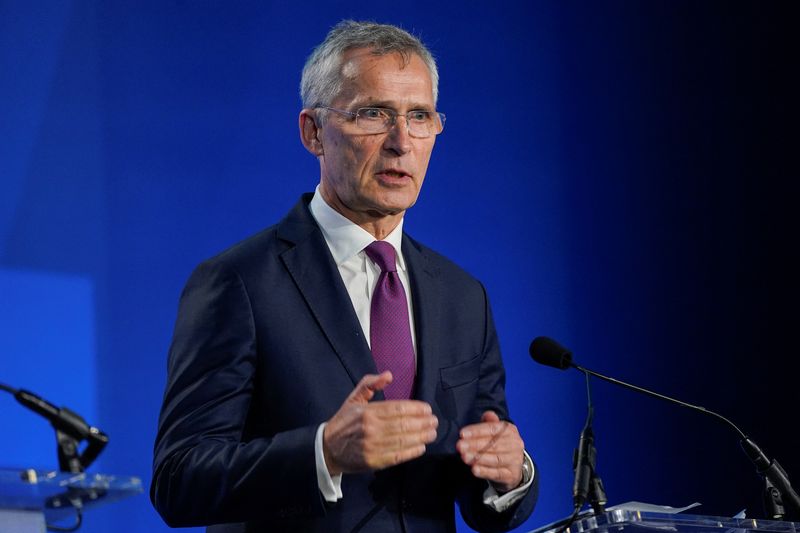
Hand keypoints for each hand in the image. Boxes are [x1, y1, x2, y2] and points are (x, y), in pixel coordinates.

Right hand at [323, 371, 438, 474]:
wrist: (327, 449)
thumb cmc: (343, 422)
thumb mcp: (353, 399)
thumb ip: (369, 384)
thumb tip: (388, 375)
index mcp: (368, 412)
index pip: (398, 408)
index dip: (416, 409)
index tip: (427, 409)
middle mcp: (371, 429)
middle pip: (404, 424)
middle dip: (423, 422)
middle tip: (434, 421)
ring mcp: (373, 446)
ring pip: (403, 440)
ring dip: (421, 436)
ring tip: (432, 433)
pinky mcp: (374, 461)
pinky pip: (397, 456)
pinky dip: (412, 452)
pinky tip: (421, 447)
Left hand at [457, 411, 524, 491]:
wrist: (513, 467)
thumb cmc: (500, 446)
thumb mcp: (496, 432)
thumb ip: (489, 423)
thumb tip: (487, 414)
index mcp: (510, 430)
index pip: (492, 429)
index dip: (476, 431)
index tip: (462, 434)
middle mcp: (515, 444)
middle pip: (493, 444)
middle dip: (474, 445)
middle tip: (460, 446)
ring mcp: (515, 460)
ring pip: (495, 459)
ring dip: (478, 458)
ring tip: (465, 457)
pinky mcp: (512, 475)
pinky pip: (497, 473)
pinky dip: (485, 471)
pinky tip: (474, 470)